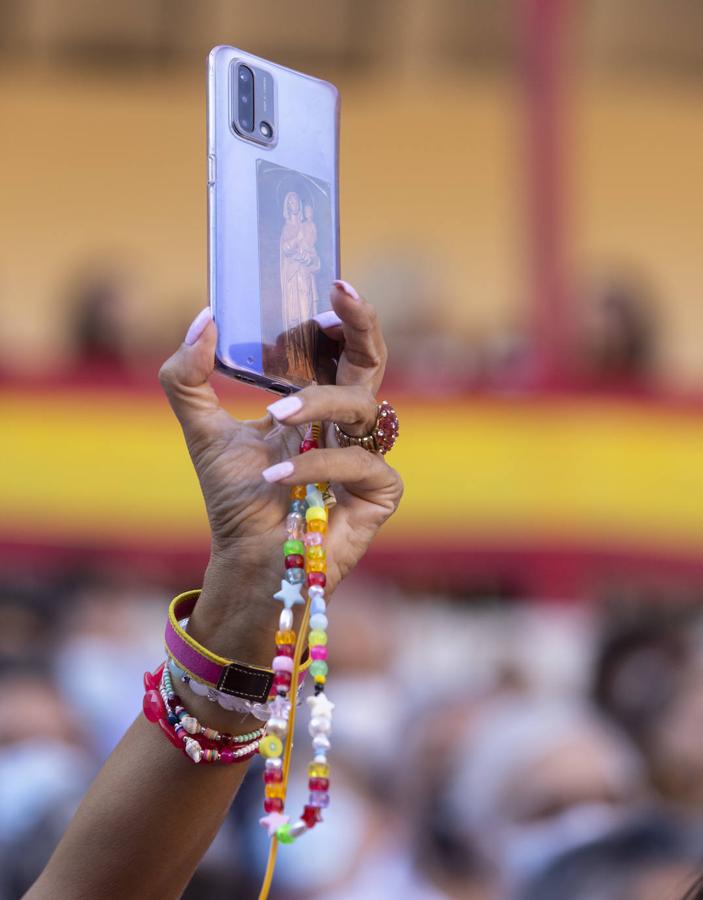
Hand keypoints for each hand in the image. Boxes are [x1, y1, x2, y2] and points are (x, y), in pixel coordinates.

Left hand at [159, 281, 402, 665]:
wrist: (248, 560)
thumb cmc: (236, 499)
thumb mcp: (202, 431)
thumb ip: (188, 377)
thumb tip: (204, 316)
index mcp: (314, 404)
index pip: (339, 350)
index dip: (342, 317)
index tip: (331, 284)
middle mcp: (344, 426)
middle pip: (372, 362)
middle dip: (363, 324)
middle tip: (343, 295)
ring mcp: (367, 457)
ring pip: (361, 408)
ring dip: (318, 405)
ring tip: (275, 418)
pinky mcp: (379, 495)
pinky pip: (361, 465)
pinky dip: (318, 467)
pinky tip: (279, 476)